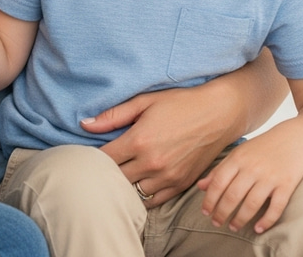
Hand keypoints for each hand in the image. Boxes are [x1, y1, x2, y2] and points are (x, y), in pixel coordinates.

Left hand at [84, 84, 237, 206]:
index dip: (92, 156)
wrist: (218, 114)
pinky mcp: (181, 185)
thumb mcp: (143, 102)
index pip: (104, 158)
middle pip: (115, 178)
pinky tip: (136, 184)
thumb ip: (113, 116)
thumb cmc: (179, 103)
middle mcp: (152, 163)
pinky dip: (141, 196)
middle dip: (104, 172)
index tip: (88, 152)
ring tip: (116, 175)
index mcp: (139, 141)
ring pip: (133, 193)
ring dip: (123, 185)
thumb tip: (84, 124)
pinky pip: (153, 201)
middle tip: (98, 165)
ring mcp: (168, 178)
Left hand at [197, 127, 302, 232]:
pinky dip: (267, 221)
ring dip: (241, 219)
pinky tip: (258, 229)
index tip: (205, 212)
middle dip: (222, 212)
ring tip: (234, 227)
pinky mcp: (286, 185)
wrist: (292, 140)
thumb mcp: (237, 154)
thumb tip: (200, 186)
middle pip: (233, 195)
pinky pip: (276, 207)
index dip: (210, 199)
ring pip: (252, 204)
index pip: (218, 182)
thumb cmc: (260, 149)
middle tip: (217, 223)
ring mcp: (270, 177)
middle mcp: (252, 168)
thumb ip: (219, 170)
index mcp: (237, 159)